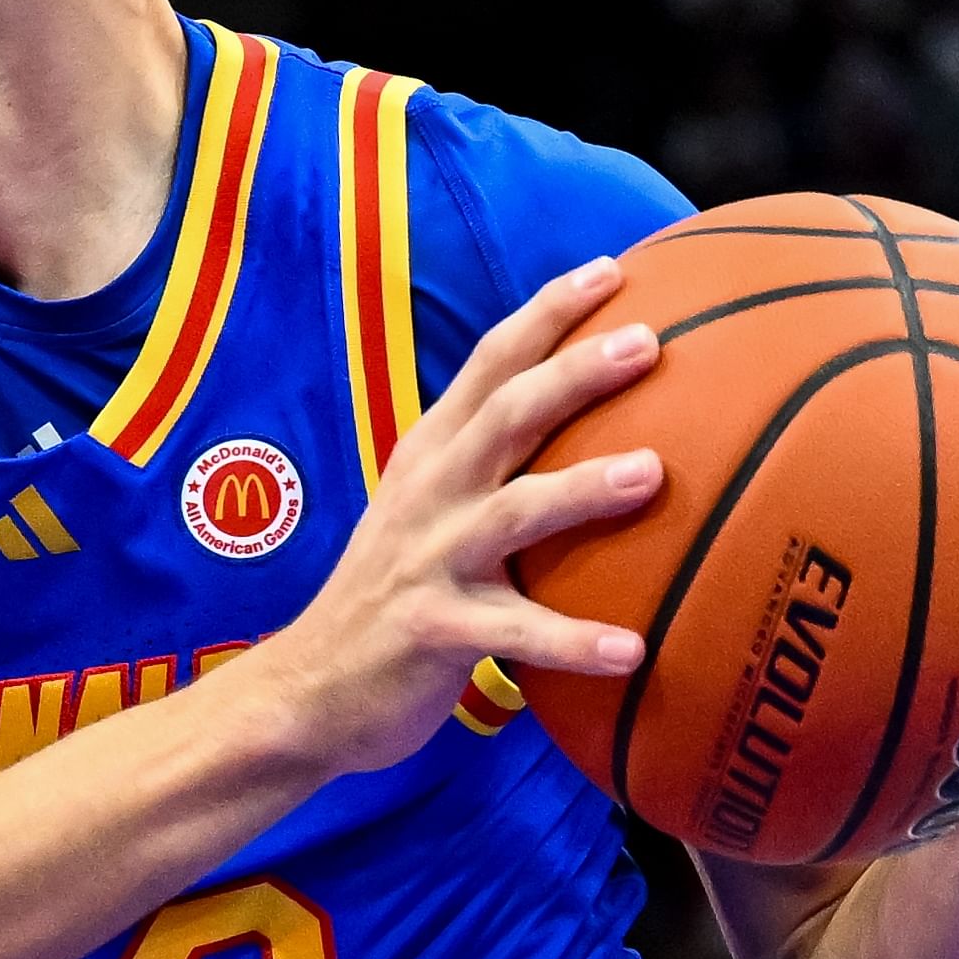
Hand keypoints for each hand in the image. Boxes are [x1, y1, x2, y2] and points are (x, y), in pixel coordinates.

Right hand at [253, 255, 663, 778]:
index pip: (490, 364)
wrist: (306, 688)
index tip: (613, 270)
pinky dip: (572, 643)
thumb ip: (487, 469)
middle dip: (574, 373)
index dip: (548, 313)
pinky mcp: (431, 631)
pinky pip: (512, 635)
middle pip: (504, 415)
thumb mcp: (426, 513)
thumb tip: (587, 433)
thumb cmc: (391, 597)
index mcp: (430, 456)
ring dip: (582, 490)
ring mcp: (427, 560)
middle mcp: (429, 495)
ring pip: (512, 513)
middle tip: (648, 343)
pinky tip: (633, 652)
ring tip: (652, 474)